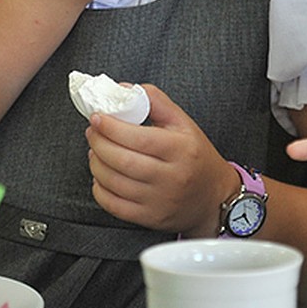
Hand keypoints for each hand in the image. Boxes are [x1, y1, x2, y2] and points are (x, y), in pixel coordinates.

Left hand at [86, 83, 226, 233]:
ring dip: (95, 163)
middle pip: (122, 160)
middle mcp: (171, 177)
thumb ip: (155, 102)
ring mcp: (160, 200)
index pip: (137, 138)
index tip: (97, 117)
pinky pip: (114, 205)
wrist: (214, 197)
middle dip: (98, 143)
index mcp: (180, 149)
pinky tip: (101, 175)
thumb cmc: (196, 157)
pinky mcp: (150, 217)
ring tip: (96, 151)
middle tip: (92, 132)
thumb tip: (123, 89)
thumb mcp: (183, 123)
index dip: (110, 127)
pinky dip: (99, 188)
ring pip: (114, 182)